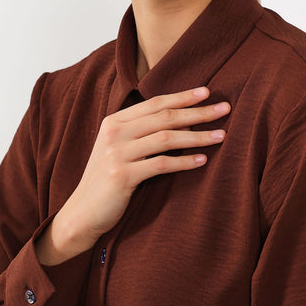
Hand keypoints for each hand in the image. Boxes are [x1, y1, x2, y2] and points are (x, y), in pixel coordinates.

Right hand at [36, 87, 228, 263]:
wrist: (82, 212)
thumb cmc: (107, 179)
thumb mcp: (118, 147)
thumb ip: (139, 131)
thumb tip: (181, 118)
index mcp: (114, 121)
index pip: (155, 103)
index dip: (182, 96)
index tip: (207, 92)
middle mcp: (114, 132)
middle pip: (164, 117)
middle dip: (197, 112)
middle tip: (224, 109)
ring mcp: (116, 153)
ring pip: (166, 138)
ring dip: (197, 136)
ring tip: (221, 136)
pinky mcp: (122, 176)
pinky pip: (160, 164)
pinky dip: (184, 162)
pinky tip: (202, 160)